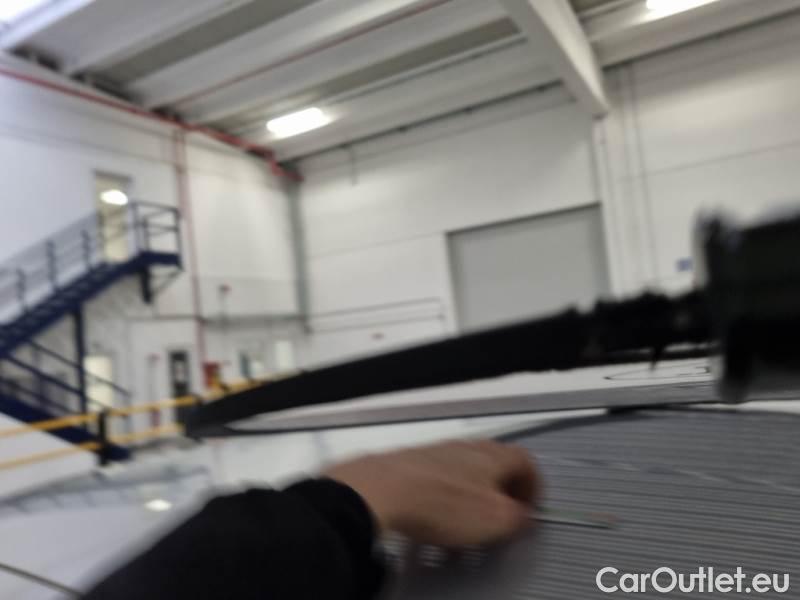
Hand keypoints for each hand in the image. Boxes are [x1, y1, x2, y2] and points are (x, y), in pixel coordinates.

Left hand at [324, 439, 541, 546]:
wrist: (382, 490)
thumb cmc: (439, 501)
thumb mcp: (495, 519)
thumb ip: (517, 518)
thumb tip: (524, 517)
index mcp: (493, 455)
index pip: (526, 462)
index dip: (533, 488)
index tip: (528, 509)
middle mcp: (465, 448)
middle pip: (493, 468)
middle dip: (499, 497)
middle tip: (499, 521)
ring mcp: (435, 454)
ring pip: (463, 477)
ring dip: (469, 503)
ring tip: (463, 531)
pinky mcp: (410, 465)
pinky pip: (435, 485)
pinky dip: (441, 505)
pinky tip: (433, 526)